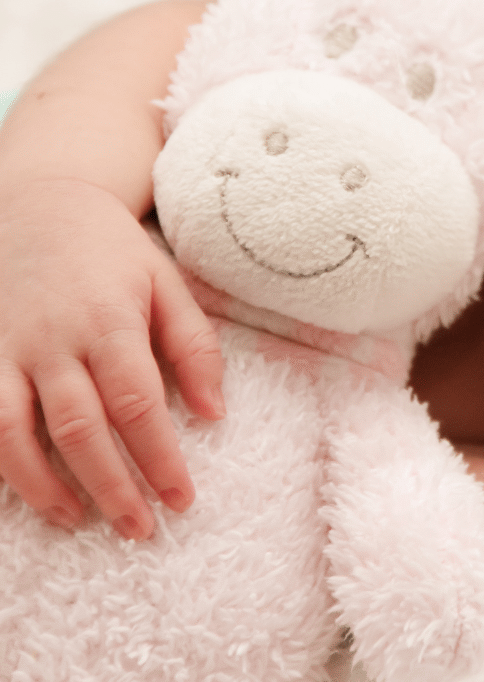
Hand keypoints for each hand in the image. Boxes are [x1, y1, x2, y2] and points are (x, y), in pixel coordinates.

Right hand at [0, 178, 224, 538]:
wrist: (38, 203)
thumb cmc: (112, 252)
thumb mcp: (166, 284)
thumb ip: (194, 347)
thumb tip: (214, 414)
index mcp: (109, 320)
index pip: (138, 404)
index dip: (159, 458)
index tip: (182, 498)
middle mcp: (52, 339)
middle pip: (80, 429)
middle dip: (111, 486)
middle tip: (140, 528)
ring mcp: (4, 348)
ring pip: (14, 433)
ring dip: (45, 487)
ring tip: (79, 520)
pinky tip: (24, 489)